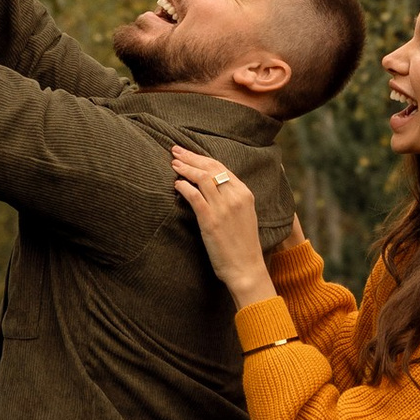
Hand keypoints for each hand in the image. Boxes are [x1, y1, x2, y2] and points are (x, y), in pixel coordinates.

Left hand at [172, 144, 271, 306]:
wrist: (246, 268)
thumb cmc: (242, 245)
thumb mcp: (243, 216)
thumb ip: (231, 199)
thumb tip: (209, 186)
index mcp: (245, 194)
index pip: (221, 167)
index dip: (202, 158)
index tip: (188, 153)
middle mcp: (235, 197)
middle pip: (211, 168)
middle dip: (191, 157)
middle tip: (175, 151)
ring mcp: (224, 208)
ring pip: (202, 178)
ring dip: (186, 168)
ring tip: (173, 164)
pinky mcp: (211, 220)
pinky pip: (194, 196)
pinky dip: (184, 187)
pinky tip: (176, 184)